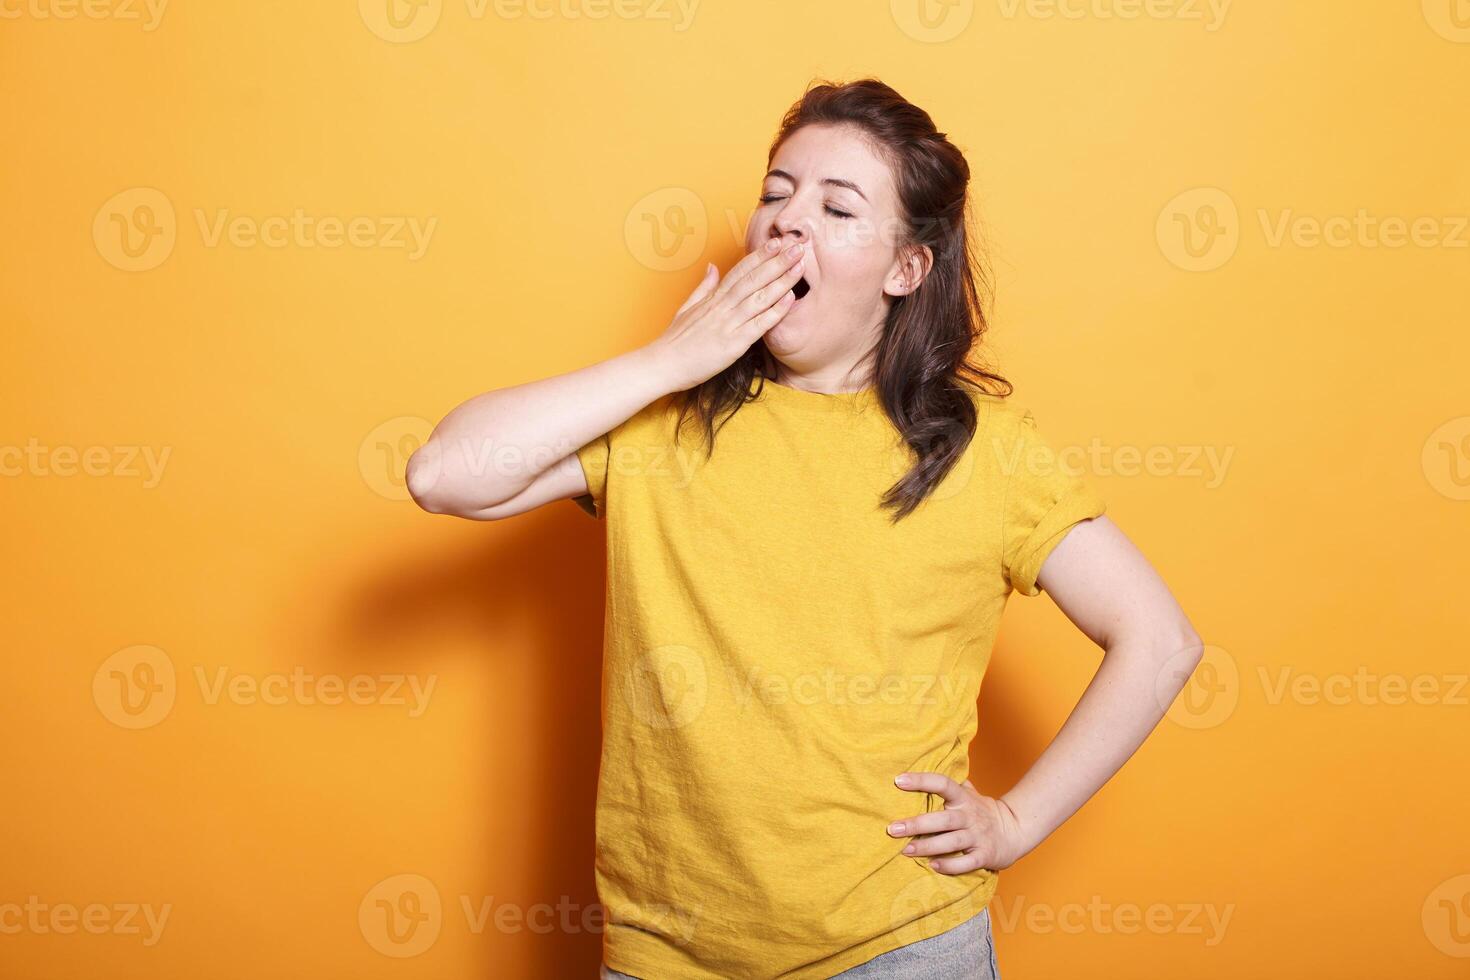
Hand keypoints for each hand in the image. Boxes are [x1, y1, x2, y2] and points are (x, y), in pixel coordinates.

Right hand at [643, 238, 806, 392]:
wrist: (662, 364)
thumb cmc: (674, 341)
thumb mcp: (686, 308)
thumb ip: (703, 287)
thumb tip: (712, 266)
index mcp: (713, 298)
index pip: (740, 271)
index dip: (759, 256)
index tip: (776, 243)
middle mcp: (722, 307)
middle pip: (754, 278)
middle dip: (777, 261)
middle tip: (797, 245)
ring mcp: (728, 323)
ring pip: (760, 297)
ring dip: (782, 280)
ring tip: (800, 265)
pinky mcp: (733, 343)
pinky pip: (759, 324)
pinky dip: (775, 311)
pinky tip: (791, 299)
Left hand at [888, 772, 1029, 874]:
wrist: (1016, 830)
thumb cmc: (983, 812)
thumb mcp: (970, 794)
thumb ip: (950, 785)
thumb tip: (924, 767)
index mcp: (964, 798)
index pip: (942, 784)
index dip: (921, 780)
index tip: (898, 780)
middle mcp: (970, 816)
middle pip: (942, 819)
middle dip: (917, 824)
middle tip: (893, 829)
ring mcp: (978, 836)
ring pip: (951, 842)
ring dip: (927, 847)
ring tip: (905, 850)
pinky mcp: (985, 855)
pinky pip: (966, 862)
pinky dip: (950, 865)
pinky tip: (933, 866)